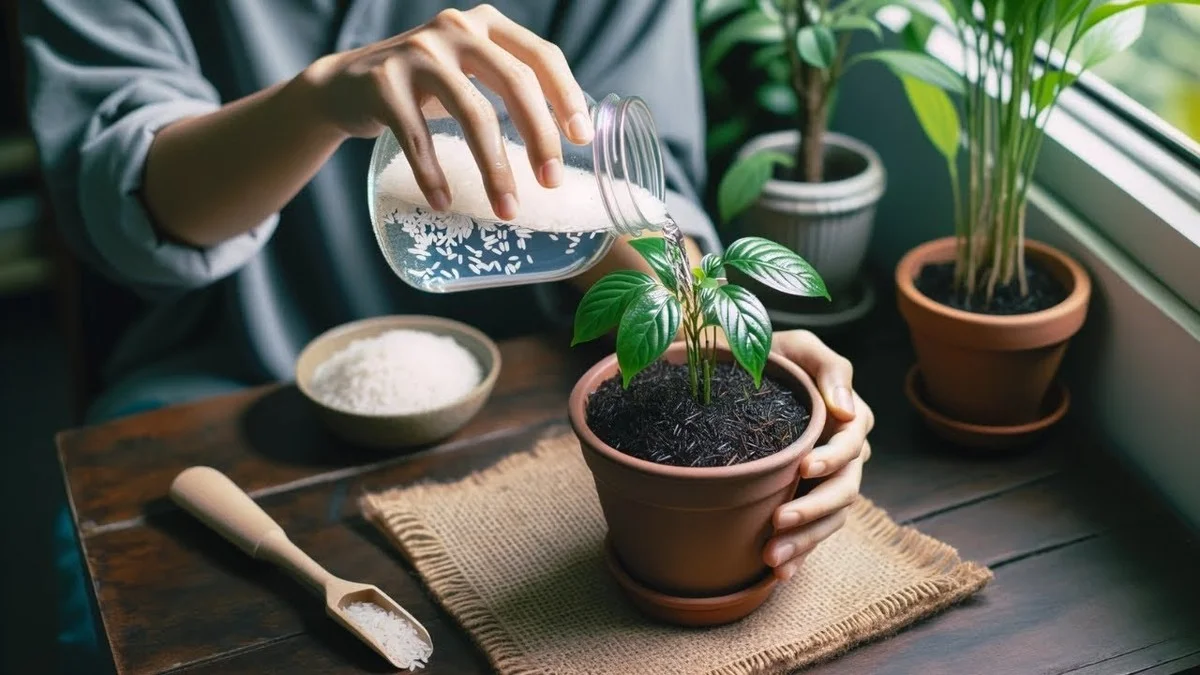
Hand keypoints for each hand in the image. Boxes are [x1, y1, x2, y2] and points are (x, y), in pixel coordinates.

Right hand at [302, 4, 592, 219]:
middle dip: (539, 137)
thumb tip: (565, 140)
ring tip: (506, 209)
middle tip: (551, 182)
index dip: (566, 97)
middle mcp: (455, 29)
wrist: (345, 85)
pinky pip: (417, 135)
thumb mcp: (468, 72)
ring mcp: (417, 52)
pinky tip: (443, 202)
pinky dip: (432, 174)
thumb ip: (508, 85)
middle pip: (515, 82)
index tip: (581, 140)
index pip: (541, 55)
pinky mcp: (383, 83)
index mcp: (486, 24)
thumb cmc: (424, 88)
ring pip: (472, 112)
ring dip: (494, 168)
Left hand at [762, 330, 873, 580]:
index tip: (802, 467)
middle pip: (843, 491)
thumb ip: (830, 370)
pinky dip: (799, 555)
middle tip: (779, 522)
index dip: (831, 459)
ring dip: (805, 541)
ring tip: (772, 557)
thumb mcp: (800, 348)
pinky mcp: (805, 501)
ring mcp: (826, 483)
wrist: (741, 373)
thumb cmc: (775, 356)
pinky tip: (779, 574)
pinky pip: (811, 534)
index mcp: (848, 421)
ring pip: (829, 519)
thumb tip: (847, 411)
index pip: (850, 446)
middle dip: (814, 510)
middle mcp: (844, 456)